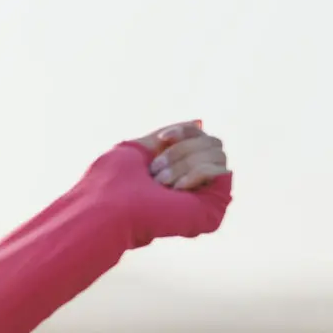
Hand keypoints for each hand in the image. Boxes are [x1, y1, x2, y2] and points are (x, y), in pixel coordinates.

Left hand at [78, 122, 232, 244]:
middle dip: (182, 150)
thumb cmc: (114, 182)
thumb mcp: (138, 148)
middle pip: (212, 142)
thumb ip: (166, 136)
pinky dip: (198, 173)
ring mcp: (205, 193)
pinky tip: (177, 188)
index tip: (161, 139)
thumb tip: (198, 122)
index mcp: (177, 166)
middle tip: (155, 170)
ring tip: (160, 182)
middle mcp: (194, 179)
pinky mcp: (214, 206)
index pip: (200, 135)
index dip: (184, 132)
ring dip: (185, 163)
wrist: (110, 209)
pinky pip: (222, 172)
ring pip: (218, 155)